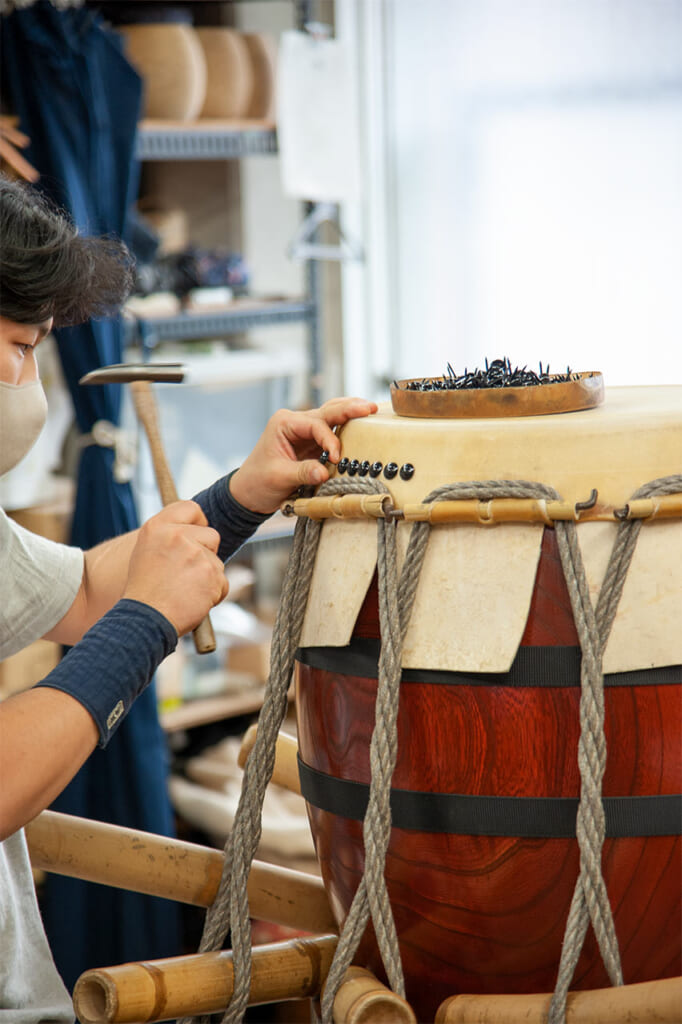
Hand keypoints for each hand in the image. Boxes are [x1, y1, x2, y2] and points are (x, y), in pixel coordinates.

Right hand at [123, 501, 228, 634]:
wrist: (144, 619)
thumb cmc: (144, 590)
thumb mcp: (146, 551)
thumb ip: (168, 536)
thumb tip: (194, 529)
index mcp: (157, 527)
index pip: (191, 508)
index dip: (198, 522)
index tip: (197, 533)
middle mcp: (177, 536)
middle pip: (212, 535)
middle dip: (206, 553)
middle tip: (186, 573)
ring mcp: (196, 555)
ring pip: (217, 562)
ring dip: (208, 577)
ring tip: (184, 590)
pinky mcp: (211, 575)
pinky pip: (222, 582)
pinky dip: (213, 594)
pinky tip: (193, 600)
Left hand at [229, 397, 377, 513]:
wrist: (249, 492)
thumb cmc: (258, 482)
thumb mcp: (279, 477)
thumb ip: (303, 472)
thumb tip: (325, 473)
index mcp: (284, 423)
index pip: (315, 425)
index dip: (330, 440)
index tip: (337, 459)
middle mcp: (295, 421)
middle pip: (327, 410)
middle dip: (349, 409)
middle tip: (370, 408)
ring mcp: (304, 430)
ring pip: (331, 414)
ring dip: (350, 411)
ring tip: (371, 408)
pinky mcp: (312, 442)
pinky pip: (332, 429)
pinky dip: (347, 425)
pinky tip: (362, 420)